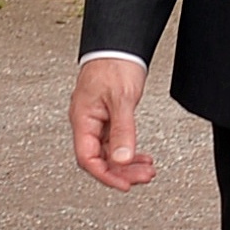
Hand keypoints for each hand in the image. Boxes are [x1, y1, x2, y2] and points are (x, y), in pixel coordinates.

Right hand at [70, 57, 154, 189]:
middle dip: (121, 171)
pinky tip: (141, 156)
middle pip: (99, 158)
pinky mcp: (106, 115)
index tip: (124, 185)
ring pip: (108, 151)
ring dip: (127, 163)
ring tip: (147, 169)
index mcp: (82, 119)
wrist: (118, 44)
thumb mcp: (121, 99)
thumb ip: (122, 131)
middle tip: (143, 177)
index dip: (105, 175)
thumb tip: (121, 160)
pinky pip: (114, 141)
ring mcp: (96, 119)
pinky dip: (128, 150)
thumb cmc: (114, 65)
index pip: (87, 158)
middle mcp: (86, 121)